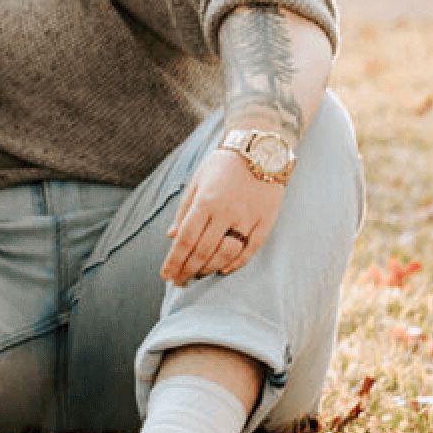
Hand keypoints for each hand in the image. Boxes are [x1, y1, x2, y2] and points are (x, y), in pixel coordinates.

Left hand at [160, 148, 285, 285]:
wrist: (260, 150)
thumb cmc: (222, 165)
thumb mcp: (196, 181)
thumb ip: (184, 210)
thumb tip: (170, 237)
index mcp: (205, 202)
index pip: (185, 239)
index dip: (174, 261)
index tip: (166, 276)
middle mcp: (226, 212)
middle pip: (203, 250)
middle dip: (188, 270)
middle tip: (179, 282)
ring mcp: (248, 218)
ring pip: (227, 253)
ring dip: (210, 268)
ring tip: (198, 275)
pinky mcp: (266, 221)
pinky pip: (251, 249)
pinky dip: (237, 263)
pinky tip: (224, 270)